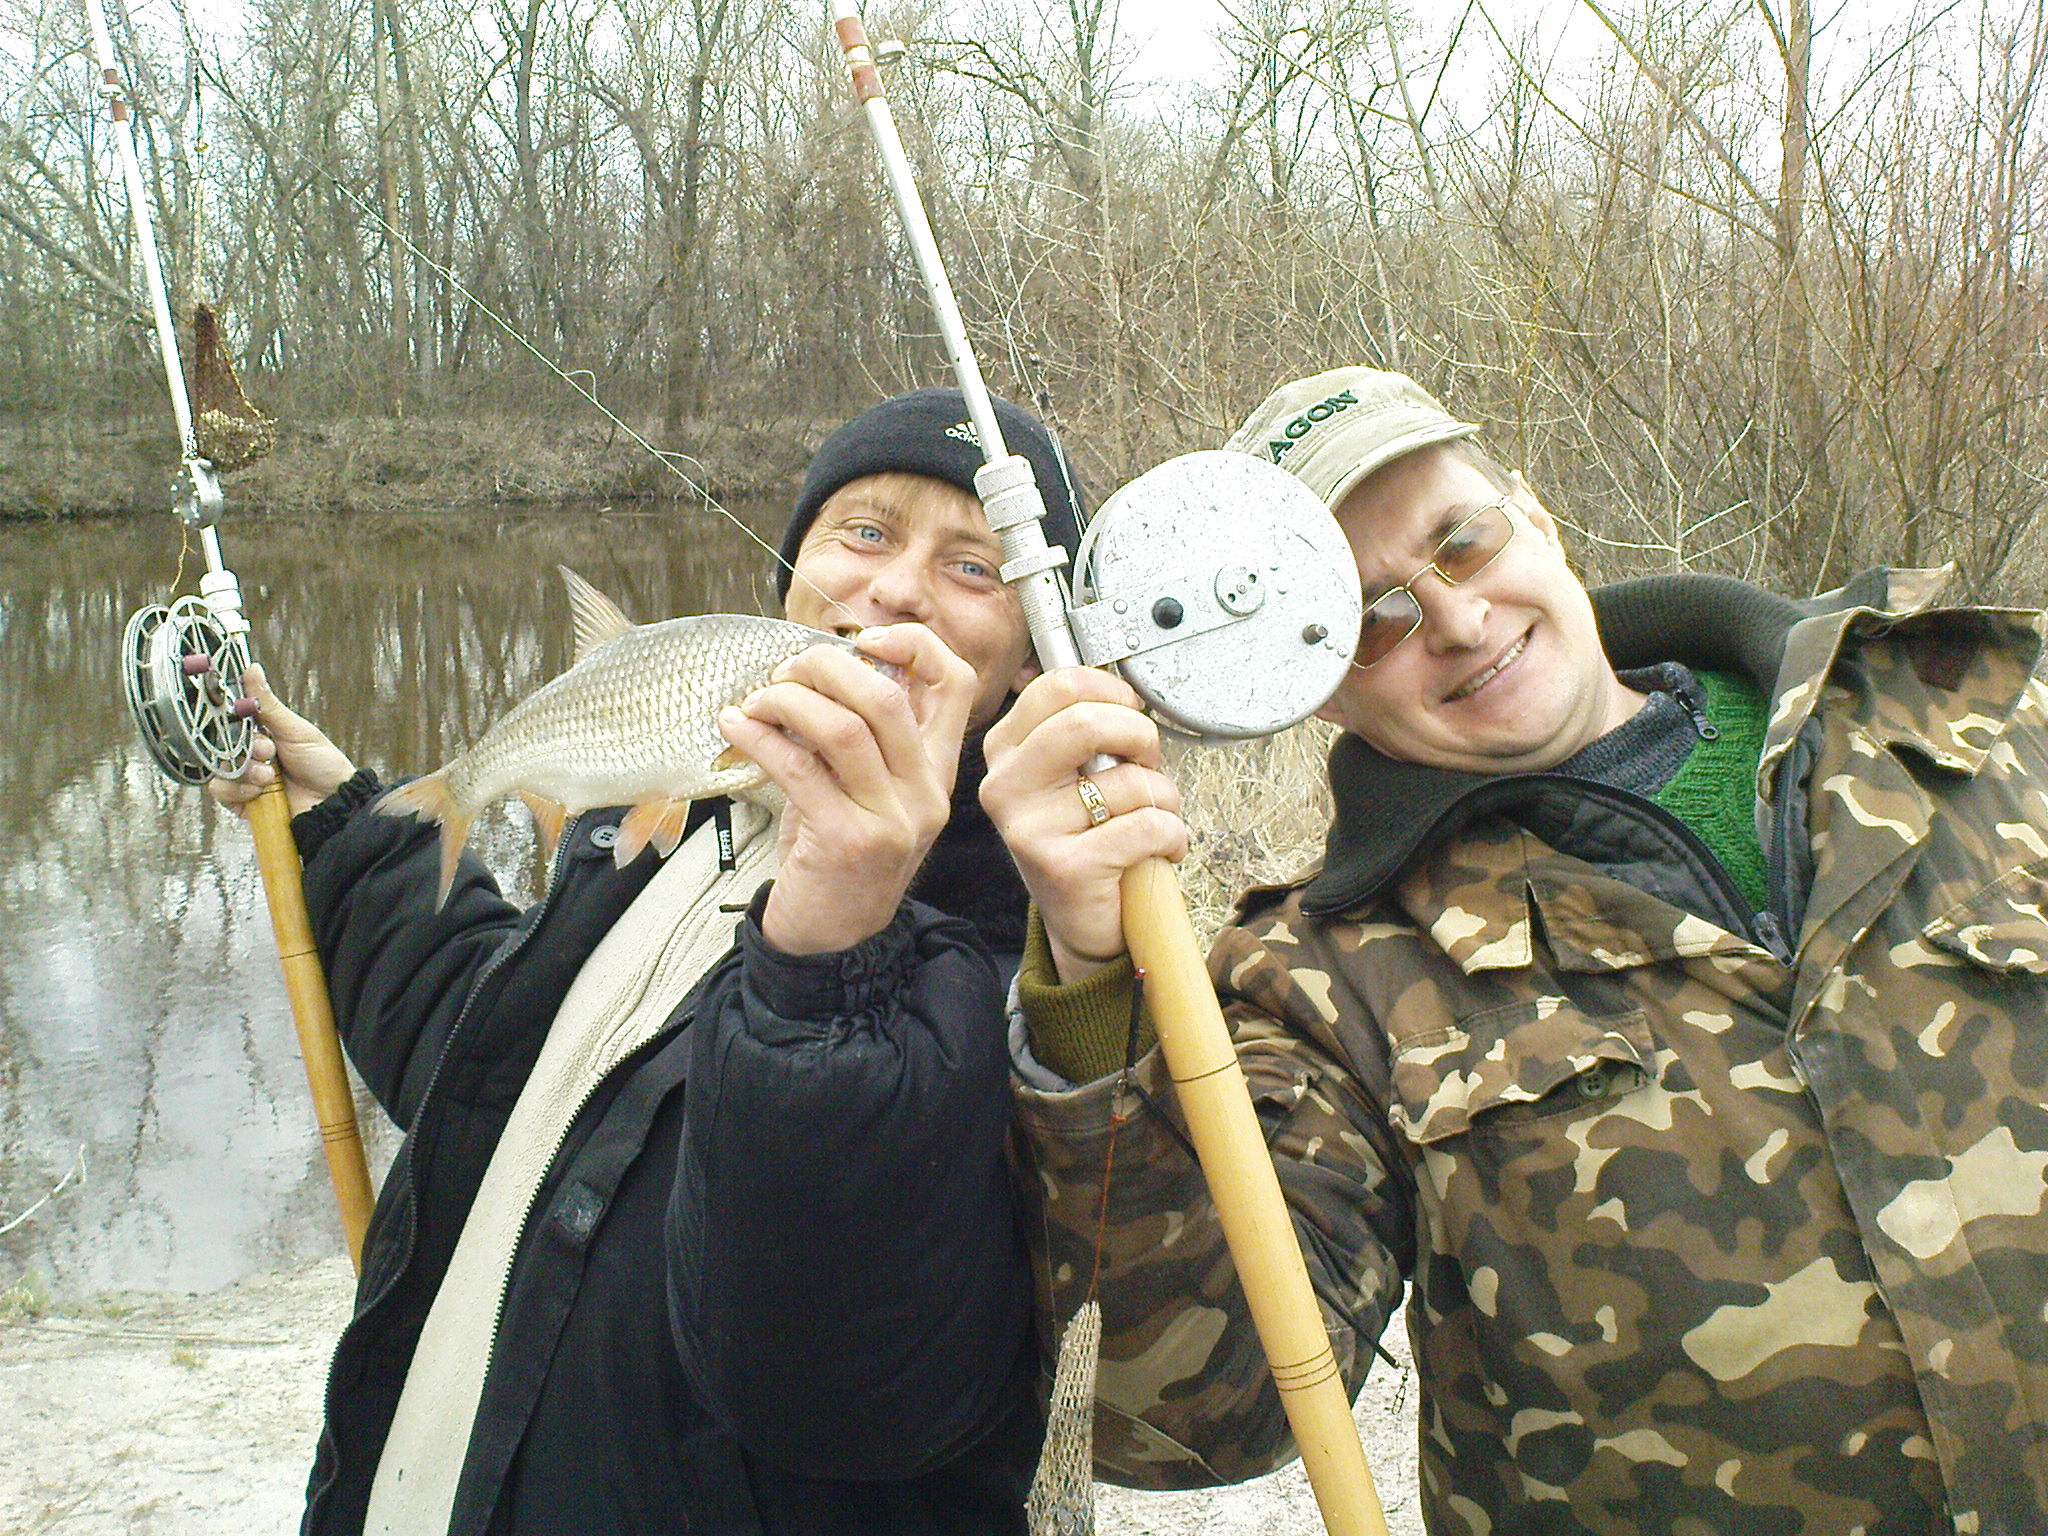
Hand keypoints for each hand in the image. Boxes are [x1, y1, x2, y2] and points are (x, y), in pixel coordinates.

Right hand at [206, 664, 356, 818]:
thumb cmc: (322, 764)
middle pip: (223, 742)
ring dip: (244, 769)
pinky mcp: (241, 800)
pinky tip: (260, 790)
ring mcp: (244, 777)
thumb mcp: (296, 730)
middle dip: (246, 747)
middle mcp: (249, 754)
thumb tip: (252, 669)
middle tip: (267, 750)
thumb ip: (267, 704)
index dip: (228, 716)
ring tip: (269, 776)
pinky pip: (221, 790)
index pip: (231, 719)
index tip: (232, 711)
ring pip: (219, 766)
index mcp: (261, 733)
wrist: (334, 804)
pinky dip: (238, 789)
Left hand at [717, 624, 976, 954]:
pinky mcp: (846, 840)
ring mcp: (891, 819)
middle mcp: (925, 793)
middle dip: (825, 668)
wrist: (832, 941)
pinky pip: (799, 769)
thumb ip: (861, 736)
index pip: (957, 684)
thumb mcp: (867, 792)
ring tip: (756, 701)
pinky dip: (759, 738)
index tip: (865, 639)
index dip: (916, 645)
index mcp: (937, 771)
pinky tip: (735, 728)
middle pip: (888, 696)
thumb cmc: (839, 855)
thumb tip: (817, 668)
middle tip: (784, 672)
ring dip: (788, 701)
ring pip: (844, 728)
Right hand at [979, 668, 1185, 982]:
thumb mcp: (1071, 775)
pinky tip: (1160, 851)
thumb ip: (1083, 729)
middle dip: (1139, 737)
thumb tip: (1123, 697)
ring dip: (1164, 799)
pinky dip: (1173, 836)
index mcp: (1006, 752)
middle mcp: (1006, 787)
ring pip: (1130, 782)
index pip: (1059, 686)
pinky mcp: (1064, 868)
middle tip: (1145, 762)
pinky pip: (1147, 827)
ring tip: (1150, 821)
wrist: (1083, 922)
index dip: (1112, 693)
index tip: (1129, 713)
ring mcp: (1030, 829)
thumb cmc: (1088, 838)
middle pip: (1086, 723)